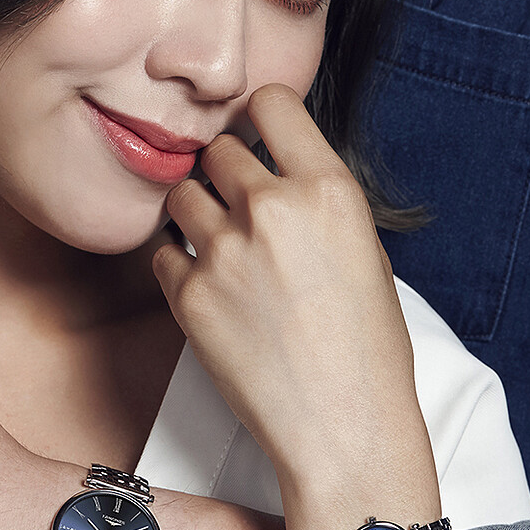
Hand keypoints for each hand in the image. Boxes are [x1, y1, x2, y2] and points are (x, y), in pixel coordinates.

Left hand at [155, 85, 435, 522]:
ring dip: (197, 213)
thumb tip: (280, 172)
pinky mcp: (187, 295)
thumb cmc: (366, 348)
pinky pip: (162, 252)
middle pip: (219, 150)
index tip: (257, 135)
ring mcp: (224, 251)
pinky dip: (179, 263)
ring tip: (224, 251)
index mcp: (328, 190)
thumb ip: (318, 202)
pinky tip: (211, 289)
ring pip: (183, 195)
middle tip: (241, 209)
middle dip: (227, 174)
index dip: (260, 117)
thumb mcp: (365, 251)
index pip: (271, 103)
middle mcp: (273, 209)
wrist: (342, 426)